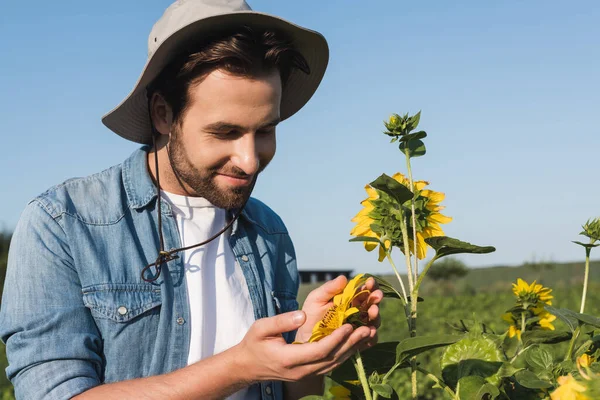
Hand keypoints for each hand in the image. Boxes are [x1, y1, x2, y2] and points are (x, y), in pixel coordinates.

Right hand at [235, 311, 372, 382]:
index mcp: (288, 359)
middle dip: (350, 344)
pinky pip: (330, 365)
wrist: (247, 366)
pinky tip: (354, 343)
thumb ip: (282, 321)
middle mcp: (300, 371)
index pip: (319, 350)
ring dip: (351, 350)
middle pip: (331, 359)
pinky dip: (344, 354)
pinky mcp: (308, 373)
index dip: (336, 338)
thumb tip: (302, 314)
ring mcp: (304, 375)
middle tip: (367, 328)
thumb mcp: (261, 327)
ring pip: (333, 364)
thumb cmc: (253, 343)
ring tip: (366, 334)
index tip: (349, 325)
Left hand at [295, 275, 382, 348]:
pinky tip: (370, 331)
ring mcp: (359, 327)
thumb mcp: (317, 299)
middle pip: (372, 304)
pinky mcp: (358, 342)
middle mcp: (358, 312)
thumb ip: (329, 288)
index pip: (364, 290)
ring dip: (375, 315)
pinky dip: (372, 336)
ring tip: (373, 311)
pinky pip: (369, 340)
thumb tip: (343, 277)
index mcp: (350, 299)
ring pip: (373, 321)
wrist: (304, 337)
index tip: (370, 282)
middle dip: (375, 299)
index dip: (370, 285)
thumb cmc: (310, 315)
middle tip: (377, 296)